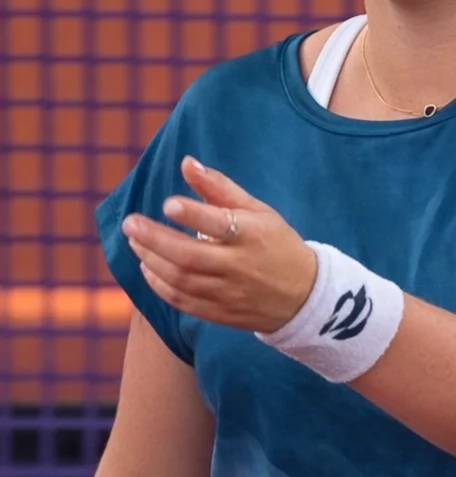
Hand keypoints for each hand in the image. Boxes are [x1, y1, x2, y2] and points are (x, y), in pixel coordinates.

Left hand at [122, 156, 317, 333]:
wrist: (303, 295)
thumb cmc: (276, 243)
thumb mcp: (258, 210)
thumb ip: (220, 188)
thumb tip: (186, 162)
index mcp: (254, 235)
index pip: (220, 224)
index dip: (192, 214)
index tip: (168, 204)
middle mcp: (240, 266)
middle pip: (190, 255)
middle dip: (155, 239)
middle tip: (131, 223)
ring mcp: (229, 292)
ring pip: (181, 279)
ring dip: (151, 259)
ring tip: (135, 241)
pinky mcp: (220, 313)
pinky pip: (182, 301)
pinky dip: (159, 285)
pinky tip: (147, 267)